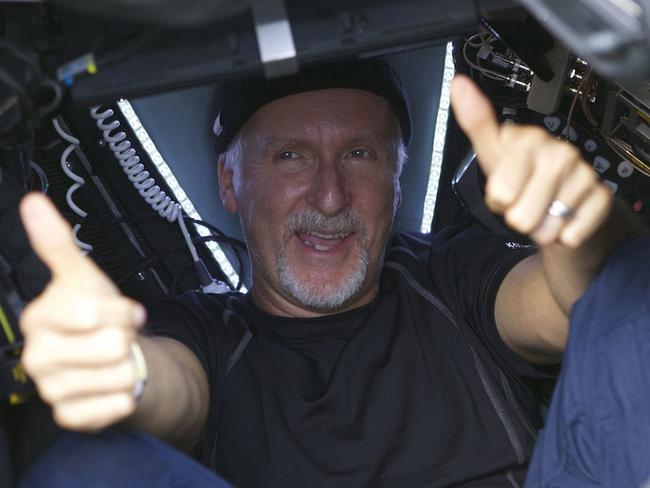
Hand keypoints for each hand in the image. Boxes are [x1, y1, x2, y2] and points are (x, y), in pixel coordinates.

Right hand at [19, 193, 145, 430]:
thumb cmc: (97, 315)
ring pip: (118, 375)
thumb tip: (33, 202)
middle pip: (110, 346)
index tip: (121, 310)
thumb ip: (58, 244)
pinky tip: (111, 385)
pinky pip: (114, 406)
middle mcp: (36, 356)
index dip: (119, 311)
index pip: (90, 313)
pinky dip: (124, 394)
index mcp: (39, 318)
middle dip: (125, 337)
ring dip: (128, 365)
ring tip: (113, 359)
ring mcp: (50, 389)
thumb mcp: (84, 276)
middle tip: (115, 336)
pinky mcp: (69, 416)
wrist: (110, 354)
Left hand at [450, 74, 613, 247]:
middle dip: (518, 217)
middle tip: (524, 201)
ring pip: (545, 230)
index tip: (505, 186)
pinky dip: (564, 236)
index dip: (499, 199)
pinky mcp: (602, 198)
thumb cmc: (522, 176)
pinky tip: (564, 218)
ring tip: (543, 210)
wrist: (559, 197)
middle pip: (521, 217)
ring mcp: (583, 174)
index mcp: (529, 141)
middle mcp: (560, 153)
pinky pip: (572, 235)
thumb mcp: (493, 154)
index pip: (501, 193)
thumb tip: (459, 85)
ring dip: (541, 228)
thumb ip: (476, 124)